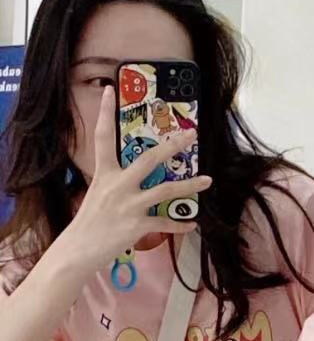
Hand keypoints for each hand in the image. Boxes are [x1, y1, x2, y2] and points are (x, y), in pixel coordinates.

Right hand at [63, 86, 212, 275]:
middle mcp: (117, 185)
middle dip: (172, 146)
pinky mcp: (137, 225)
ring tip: (208, 181)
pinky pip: (165, 223)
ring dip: (190, 185)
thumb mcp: (98, 193)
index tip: (109, 91)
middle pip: (148, 159)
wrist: (78, 249)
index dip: (104, 113)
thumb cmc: (89, 222)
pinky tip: (193, 224)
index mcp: (104, 174)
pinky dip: (180, 224)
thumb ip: (115, 182)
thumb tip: (132, 176)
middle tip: (191, 134)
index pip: (103, 138)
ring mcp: (128, 205)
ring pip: (165, 190)